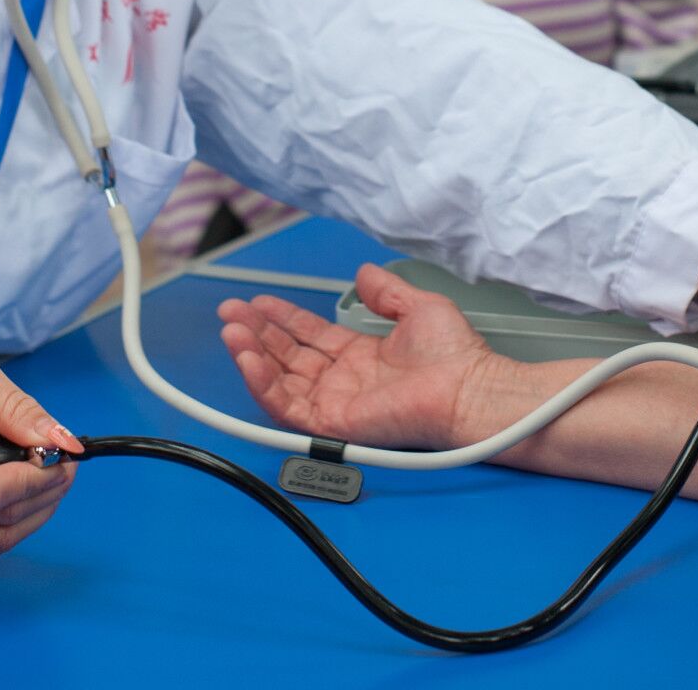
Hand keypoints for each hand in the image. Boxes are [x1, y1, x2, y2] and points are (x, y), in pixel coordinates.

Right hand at [217, 262, 510, 450]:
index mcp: (360, 356)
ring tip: (232, 330)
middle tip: (230, 311)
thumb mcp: (418, 308)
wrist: (467, 387)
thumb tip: (365, 274)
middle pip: (287, 355)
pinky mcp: (332, 422)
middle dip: (257, 332)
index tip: (258, 301)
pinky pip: (286, 407)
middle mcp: (343, 380)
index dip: (283, 317)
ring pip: (279, 381)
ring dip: (252, 355)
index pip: (310, 336)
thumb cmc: (454, 356)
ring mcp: (335, 402)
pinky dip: (262, 384)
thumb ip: (386, 292)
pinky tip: (247, 359)